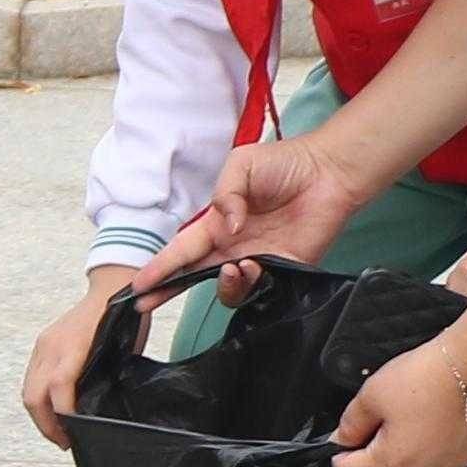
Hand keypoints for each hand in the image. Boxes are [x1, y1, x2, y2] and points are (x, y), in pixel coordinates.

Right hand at [22, 270, 134, 444]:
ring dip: (40, 415)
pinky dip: (39, 400)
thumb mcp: (123, 350)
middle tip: (65, 442)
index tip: (74, 435)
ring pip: (28, 391)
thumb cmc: (124, 320)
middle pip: (34, 395)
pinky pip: (31, 380)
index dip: (62, 415)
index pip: (58, 386)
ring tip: (60, 430)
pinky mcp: (40, 346)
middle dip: (47, 425)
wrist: (111, 287)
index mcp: (74, 345)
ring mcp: (43, 345)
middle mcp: (52, 346)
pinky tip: (55, 409)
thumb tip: (97, 411)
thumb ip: (106, 377)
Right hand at [128, 131, 381, 306]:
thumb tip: (227, 228)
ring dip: (221, 283)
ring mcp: (256, 259)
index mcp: (216, 223)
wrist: (328, 171)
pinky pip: (259, 288)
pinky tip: (253, 266)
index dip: (159, 267)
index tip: (137, 285)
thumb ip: (225, 194)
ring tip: (232, 268)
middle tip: (145, 303)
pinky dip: (250, 282)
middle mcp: (232, 246)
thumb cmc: (285, 163)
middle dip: (167, 289)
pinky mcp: (283, 268)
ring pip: (225, 287)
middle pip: (193, 274)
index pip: (181, 250)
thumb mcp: (241, 165)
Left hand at [332, 336, 466, 466]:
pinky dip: (437, 440)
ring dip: (410, 444)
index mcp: (393, 462)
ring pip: (416, 463)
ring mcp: (450, 466)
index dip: (341, 456)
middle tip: (387, 412)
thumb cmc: (427, 378)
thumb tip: (342, 440)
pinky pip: (443, 455)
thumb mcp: (371, 394)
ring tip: (418, 410)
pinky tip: (441, 415)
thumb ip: (350, 424)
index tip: (346, 440)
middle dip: (378, 446)